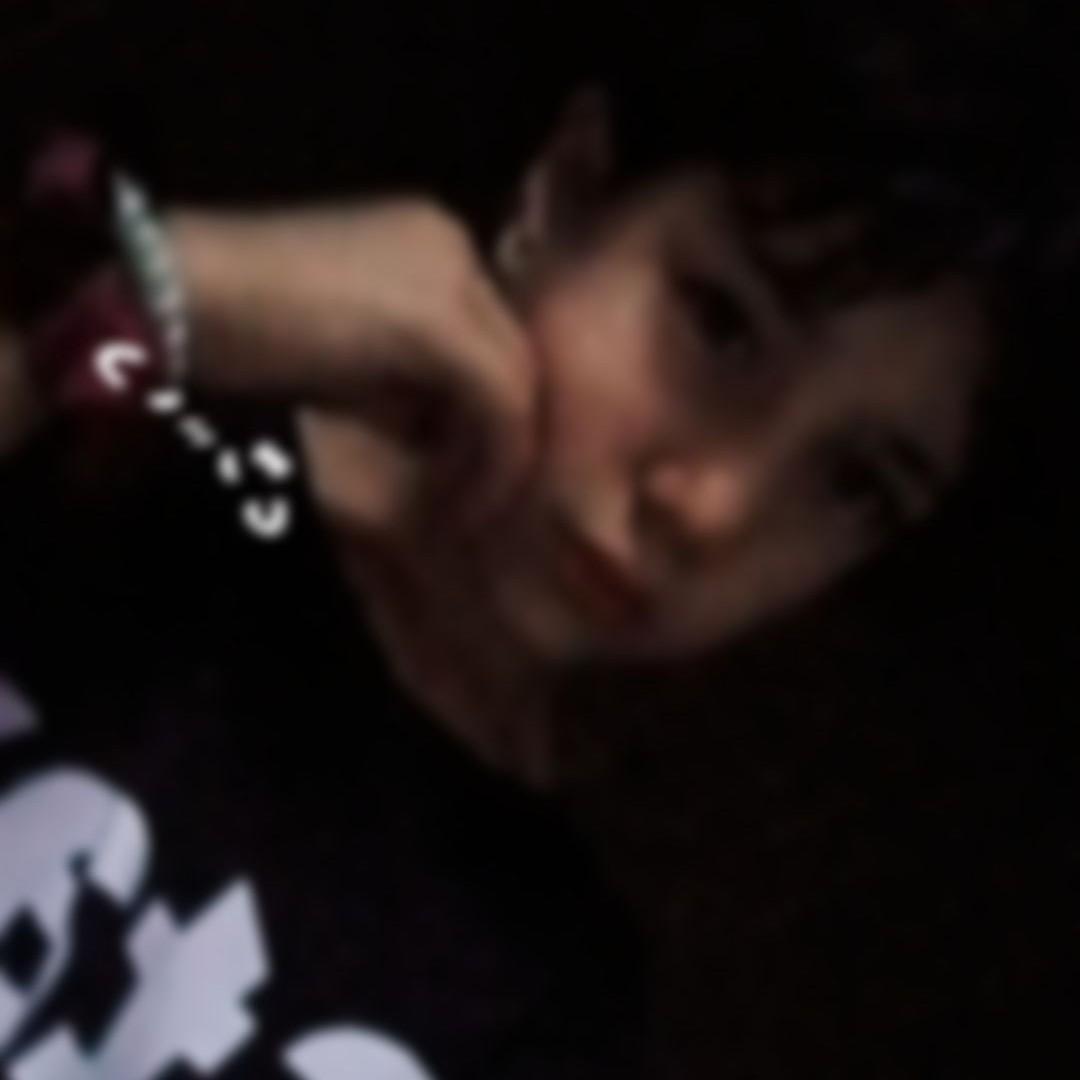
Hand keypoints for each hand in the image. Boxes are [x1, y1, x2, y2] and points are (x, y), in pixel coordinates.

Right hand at [171, 200, 539, 532]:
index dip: (485, 417)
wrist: (158, 301)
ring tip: (462, 509)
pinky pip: (500, 399)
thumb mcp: (338, 356)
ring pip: (517, 379)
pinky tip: (460, 504)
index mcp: (425, 242)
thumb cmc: (227, 333)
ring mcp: (446, 271)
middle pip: (513, 355)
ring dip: (498, 456)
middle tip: (470, 498)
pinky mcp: (435, 315)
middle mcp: (447, 242)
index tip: (460, 473)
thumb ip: (402, 380)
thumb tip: (448, 435)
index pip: (493, 338)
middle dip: (499, 438)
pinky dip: (491, 461)